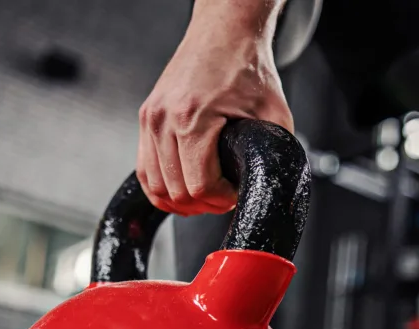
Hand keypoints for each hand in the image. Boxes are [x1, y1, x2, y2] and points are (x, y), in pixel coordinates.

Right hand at [137, 20, 293, 215]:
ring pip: (155, 187)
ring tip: (207, 197)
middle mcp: (164, 119)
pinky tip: (183, 191)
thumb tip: (272, 185)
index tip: (236, 194)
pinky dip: (161, 188)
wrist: (224, 33)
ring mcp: (150, 118)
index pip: (199, 187)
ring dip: (182, 201)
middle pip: (177, 192)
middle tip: (225, 197)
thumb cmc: (248, 68)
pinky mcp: (146, 117)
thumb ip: (274, 153)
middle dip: (205, 204)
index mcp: (193, 118)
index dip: (222, 201)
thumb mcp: (274, 114)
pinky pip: (144, 170)